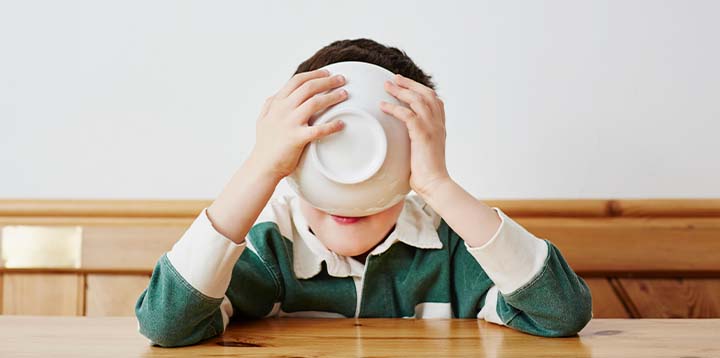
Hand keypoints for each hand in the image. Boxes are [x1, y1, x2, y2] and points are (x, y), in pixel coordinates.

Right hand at [250, 69, 347, 180]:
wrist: (262, 166)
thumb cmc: (265, 144)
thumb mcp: (262, 120)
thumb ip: (269, 105)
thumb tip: (276, 94)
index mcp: (277, 103)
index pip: (296, 81)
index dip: (314, 74)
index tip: (327, 72)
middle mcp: (283, 110)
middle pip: (309, 88)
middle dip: (327, 81)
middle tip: (342, 79)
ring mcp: (290, 123)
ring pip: (315, 103)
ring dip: (332, 96)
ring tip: (345, 94)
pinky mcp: (297, 139)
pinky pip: (318, 130)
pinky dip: (332, 126)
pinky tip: (342, 124)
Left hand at [380, 74, 450, 196]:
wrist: (435, 184)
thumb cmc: (427, 173)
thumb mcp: (424, 151)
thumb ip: (417, 140)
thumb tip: (402, 139)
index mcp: (439, 126)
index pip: (435, 100)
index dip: (421, 90)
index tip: (407, 85)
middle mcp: (438, 124)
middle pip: (426, 94)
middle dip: (409, 84)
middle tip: (394, 78)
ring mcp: (432, 128)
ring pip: (418, 100)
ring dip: (401, 91)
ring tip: (387, 85)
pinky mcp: (423, 135)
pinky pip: (407, 115)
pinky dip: (394, 108)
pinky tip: (383, 106)